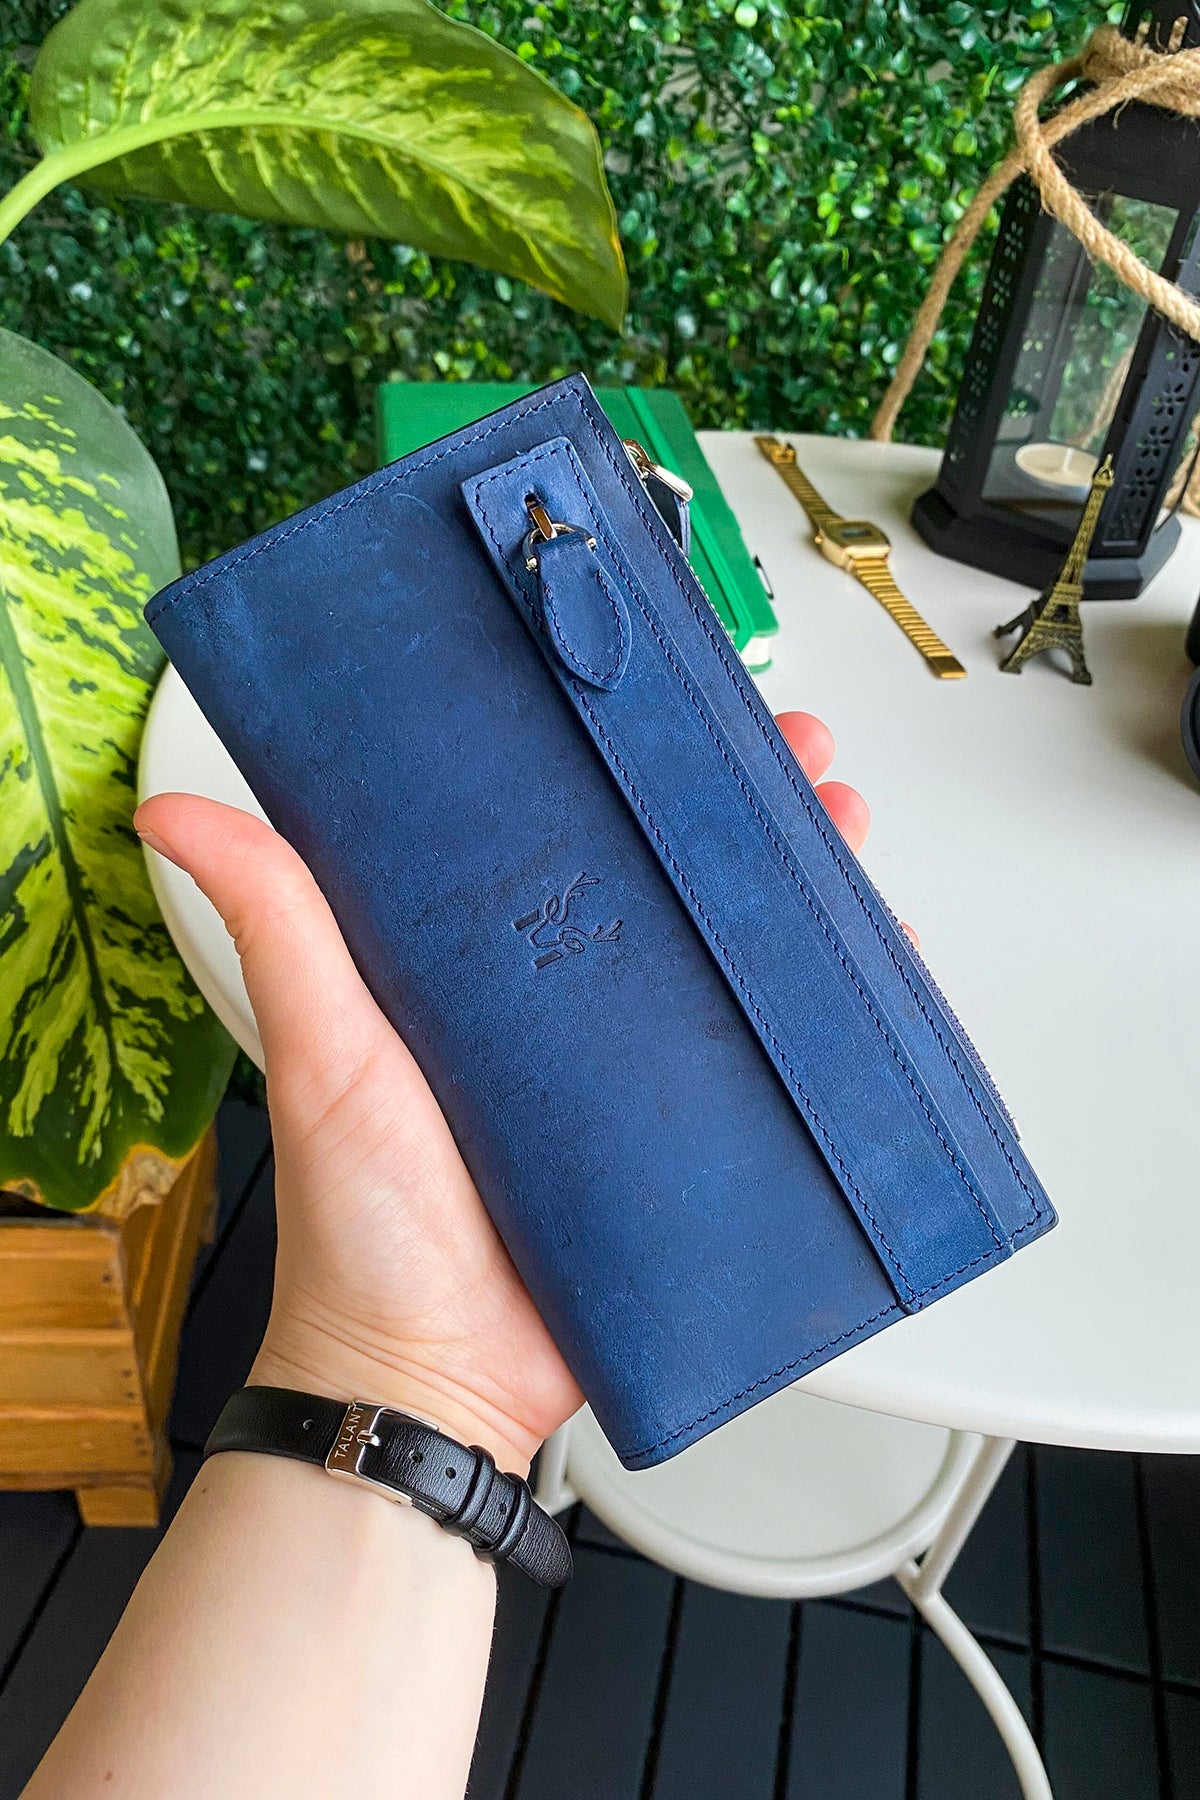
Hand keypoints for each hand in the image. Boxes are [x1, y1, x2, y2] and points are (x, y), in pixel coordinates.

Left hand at [134, 711, 869, 1476]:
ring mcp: (638, 1084)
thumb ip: (277, 927)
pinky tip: (870, 979)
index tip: (682, 712)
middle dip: (751, 820)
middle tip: (800, 763)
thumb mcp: (324, 1050)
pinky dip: (824, 1031)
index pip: (573, 840)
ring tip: (846, 842)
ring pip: (737, 971)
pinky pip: (772, 1082)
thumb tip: (179, 815)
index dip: (633, 773)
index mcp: (489, 972)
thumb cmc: (363, 1227)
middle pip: (676, 890)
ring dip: (802, 904)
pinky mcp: (686, 1153)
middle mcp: (571, 1016)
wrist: (430, 1382)